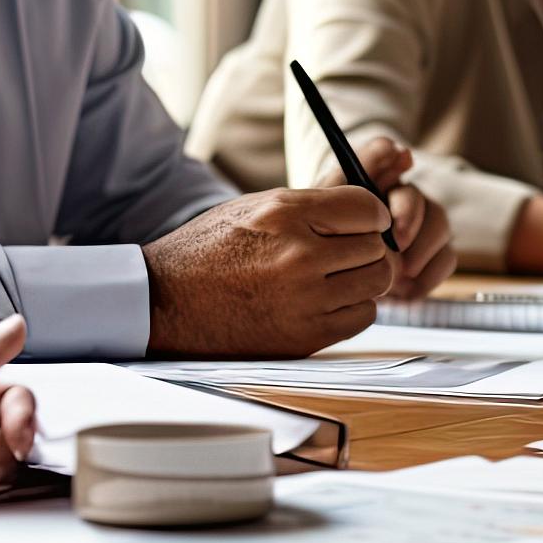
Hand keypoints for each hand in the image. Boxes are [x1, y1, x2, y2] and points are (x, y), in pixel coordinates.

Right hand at [143, 186, 399, 356]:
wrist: (164, 303)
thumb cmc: (210, 250)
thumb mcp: (254, 208)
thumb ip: (312, 206)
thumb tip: (371, 209)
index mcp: (285, 213)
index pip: (368, 208)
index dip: (372, 215)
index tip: (366, 223)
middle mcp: (299, 254)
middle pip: (376, 248)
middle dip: (366, 248)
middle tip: (345, 253)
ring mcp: (305, 299)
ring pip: (377, 282)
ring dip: (362, 279)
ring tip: (334, 277)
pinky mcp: (306, 335)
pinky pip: (364, 316)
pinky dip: (353, 308)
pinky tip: (327, 302)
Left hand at [316, 138, 457, 300]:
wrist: (346, 293)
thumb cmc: (331, 254)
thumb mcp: (323, 228)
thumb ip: (343, 201)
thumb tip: (381, 173)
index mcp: (368, 185)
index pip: (379, 156)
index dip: (387, 156)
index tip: (398, 157)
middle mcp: (401, 198)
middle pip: (416, 195)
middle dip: (409, 216)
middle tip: (397, 242)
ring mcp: (424, 225)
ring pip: (439, 224)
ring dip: (422, 249)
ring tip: (401, 272)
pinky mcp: (436, 254)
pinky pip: (445, 258)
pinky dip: (428, 276)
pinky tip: (406, 290)